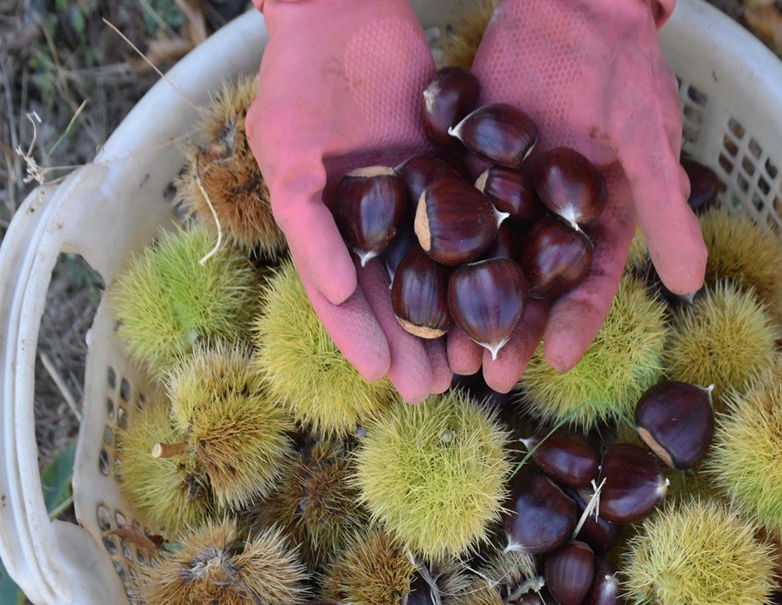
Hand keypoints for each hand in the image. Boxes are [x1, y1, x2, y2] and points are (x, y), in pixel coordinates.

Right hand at [247, 0, 450, 402]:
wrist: (346, 14)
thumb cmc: (300, 80)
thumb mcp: (286, 151)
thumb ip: (306, 223)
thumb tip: (340, 290)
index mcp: (323, 227)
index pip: (338, 295)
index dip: (358, 339)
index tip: (382, 379)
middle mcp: (366, 222)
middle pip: (388, 295)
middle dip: (407, 346)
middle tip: (431, 390)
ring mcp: (407, 201)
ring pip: (429, 272)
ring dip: (445, 319)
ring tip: (467, 363)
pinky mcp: (444, 173)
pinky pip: (464, 226)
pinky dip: (475, 263)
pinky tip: (495, 295)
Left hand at [448, 0, 706, 392]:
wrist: (570, 7)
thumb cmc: (621, 72)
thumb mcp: (646, 143)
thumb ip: (666, 213)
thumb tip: (692, 285)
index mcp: (601, 222)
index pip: (589, 286)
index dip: (574, 325)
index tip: (553, 363)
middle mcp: (553, 221)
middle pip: (533, 289)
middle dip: (514, 334)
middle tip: (490, 378)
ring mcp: (510, 198)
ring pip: (488, 264)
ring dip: (470, 307)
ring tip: (449, 349)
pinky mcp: (471, 171)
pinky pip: (454, 219)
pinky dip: (438, 252)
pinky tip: (416, 284)